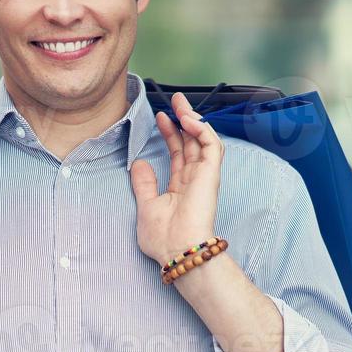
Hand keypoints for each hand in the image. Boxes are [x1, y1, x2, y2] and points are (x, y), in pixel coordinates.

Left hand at [129, 91, 222, 265]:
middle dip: (184, 118)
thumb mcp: (145, 206)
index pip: (178, 153)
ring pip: (204, 139)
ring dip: (193, 119)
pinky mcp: (211, 175)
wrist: (177, 252)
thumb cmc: (163, 238)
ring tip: (180, 104)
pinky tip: (188, 119)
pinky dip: (202, 130)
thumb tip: (139, 163)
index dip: (170, 134)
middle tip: (175, 100)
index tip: (159, 117)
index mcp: (181, 187)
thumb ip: (144, 184)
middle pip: (192, 142)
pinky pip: (211, 145)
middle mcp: (194, 179)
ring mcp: (204, 176)